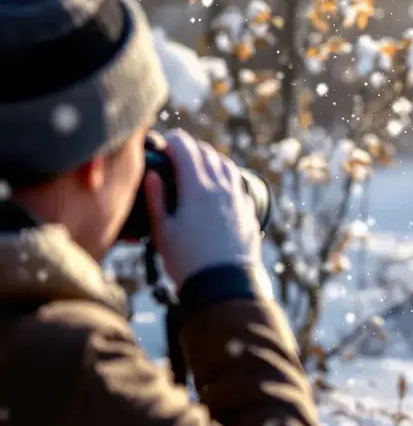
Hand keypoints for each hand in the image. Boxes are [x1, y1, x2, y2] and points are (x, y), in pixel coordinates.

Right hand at [144, 130, 263, 284]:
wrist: (225, 285)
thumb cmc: (188, 261)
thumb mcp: (162, 231)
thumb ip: (156, 198)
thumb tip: (152, 174)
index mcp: (198, 188)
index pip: (186, 147)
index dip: (173, 140)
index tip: (163, 144)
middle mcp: (222, 188)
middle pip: (207, 153)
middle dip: (190, 148)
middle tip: (176, 154)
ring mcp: (238, 198)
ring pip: (226, 165)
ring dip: (210, 158)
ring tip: (196, 165)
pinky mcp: (249, 211)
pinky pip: (238, 182)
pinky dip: (225, 175)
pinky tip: (217, 185)